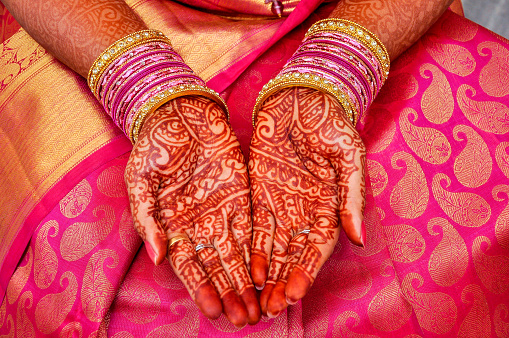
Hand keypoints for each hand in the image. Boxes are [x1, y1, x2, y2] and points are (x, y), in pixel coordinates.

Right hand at [125, 96, 260, 326]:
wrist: (179, 114)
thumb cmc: (153, 147)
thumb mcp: (139, 181)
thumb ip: (148, 219)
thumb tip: (158, 258)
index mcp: (174, 226)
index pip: (189, 266)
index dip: (201, 288)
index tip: (214, 309)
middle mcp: (200, 225)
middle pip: (218, 267)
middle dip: (231, 293)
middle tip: (245, 319)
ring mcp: (223, 212)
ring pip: (238, 254)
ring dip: (248, 281)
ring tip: (259, 307)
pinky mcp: (242, 197)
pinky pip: (253, 228)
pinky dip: (260, 251)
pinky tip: (268, 272)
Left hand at [249, 87, 365, 316]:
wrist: (304, 98)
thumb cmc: (332, 125)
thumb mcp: (350, 158)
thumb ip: (352, 197)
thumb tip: (360, 238)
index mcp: (330, 206)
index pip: (318, 247)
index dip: (307, 270)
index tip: (296, 293)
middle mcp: (305, 211)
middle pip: (294, 254)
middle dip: (283, 281)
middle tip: (271, 308)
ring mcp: (281, 203)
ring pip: (274, 246)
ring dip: (267, 273)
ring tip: (257, 298)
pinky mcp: (260, 192)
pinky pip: (256, 225)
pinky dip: (252, 247)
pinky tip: (247, 268)